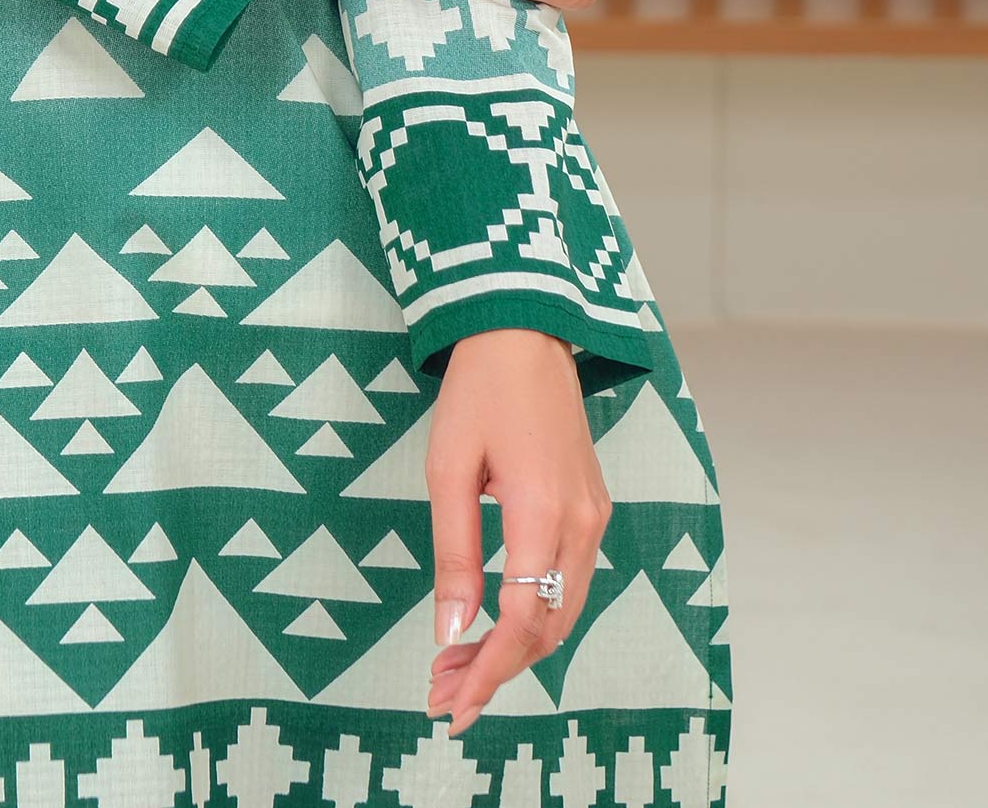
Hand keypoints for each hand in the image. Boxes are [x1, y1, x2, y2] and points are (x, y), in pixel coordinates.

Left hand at [424, 328, 610, 733]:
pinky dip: (537, 614)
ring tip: (458, 667)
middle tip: (441, 693)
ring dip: (516, 648)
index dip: (488, 672)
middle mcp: (582, 522)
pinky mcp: (594, 507)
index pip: (522, 620)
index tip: (450, 706)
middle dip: (496, 670)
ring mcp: (595, 516)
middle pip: (548, 627)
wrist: (525, 330)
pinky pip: (571, 582)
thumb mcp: (448, 467)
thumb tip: (450, 632)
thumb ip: (454, 553)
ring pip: (564, 611)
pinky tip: (495, 624)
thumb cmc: (478, 391)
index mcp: (541, 510)